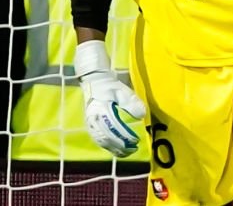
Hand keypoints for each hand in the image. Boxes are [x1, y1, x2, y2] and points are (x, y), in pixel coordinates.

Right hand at [74, 40, 145, 157]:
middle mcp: (94, 118)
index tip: (135, 140)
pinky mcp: (90, 125)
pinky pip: (98, 140)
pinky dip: (107, 147)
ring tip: (127, 152)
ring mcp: (90, 123)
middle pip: (107, 137)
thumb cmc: (109, 86)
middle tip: (133, 148)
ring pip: (101, 141)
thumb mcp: (123, 91)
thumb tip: (141, 115)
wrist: (93, 81)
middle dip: (121, 145)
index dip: (124, 136)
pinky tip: (116, 150)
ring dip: (114, 148)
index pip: (114, 127)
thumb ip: (132, 102)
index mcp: (101, 109)